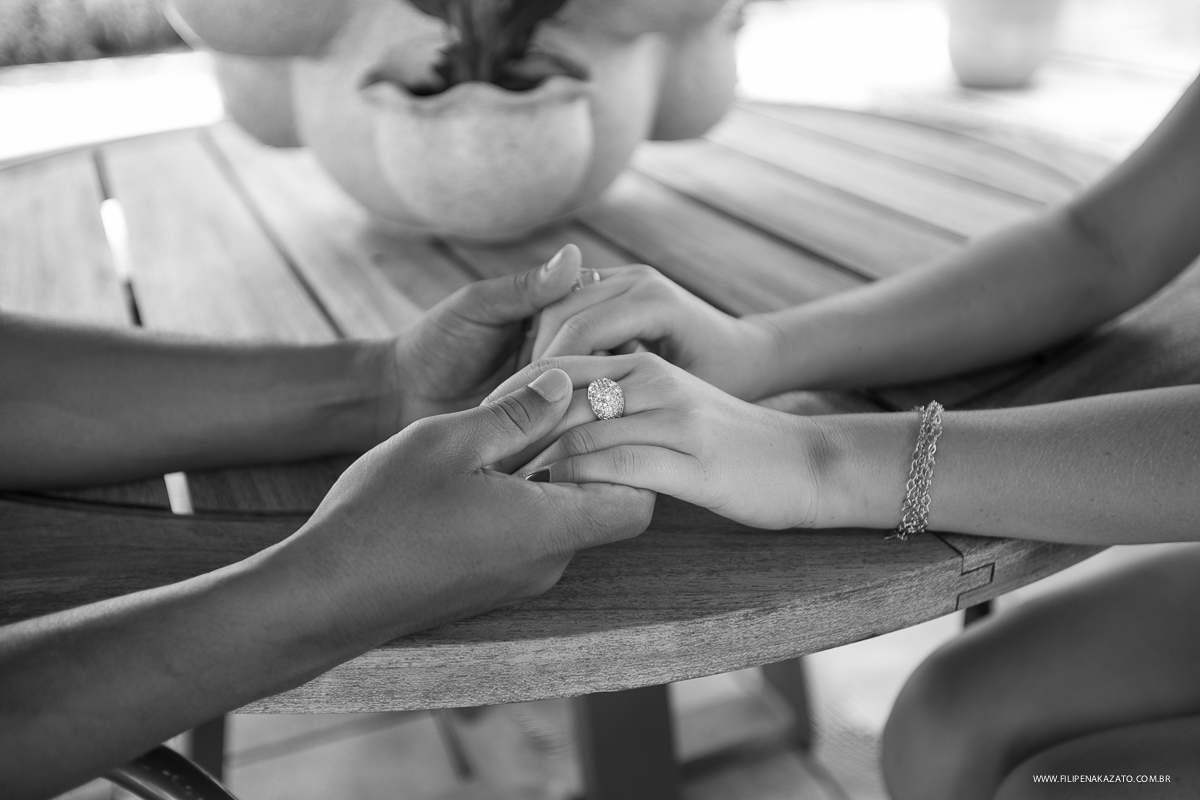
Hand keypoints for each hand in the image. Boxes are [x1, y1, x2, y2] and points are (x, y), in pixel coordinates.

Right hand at [271, 367, 654, 643]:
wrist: (326, 593)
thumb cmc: (384, 515)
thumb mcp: (450, 441)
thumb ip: (517, 412)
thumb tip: (563, 382)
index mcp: (548, 529)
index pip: (639, 501)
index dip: (632, 453)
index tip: (598, 411)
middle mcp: (546, 563)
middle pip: (603, 505)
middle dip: (589, 452)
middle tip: (555, 405)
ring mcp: (519, 579)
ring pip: (563, 516)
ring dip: (550, 471)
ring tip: (511, 427)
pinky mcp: (492, 583)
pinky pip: (531, 534)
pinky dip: (524, 496)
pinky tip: (483, 466)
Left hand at [384, 244, 584, 431]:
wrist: (404, 398)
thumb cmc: (436, 343)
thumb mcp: (480, 308)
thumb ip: (527, 288)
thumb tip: (574, 252)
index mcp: (558, 313)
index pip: (603, 315)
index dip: (592, 330)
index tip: (546, 350)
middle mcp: (571, 352)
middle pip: (613, 357)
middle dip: (591, 371)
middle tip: (547, 387)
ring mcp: (565, 391)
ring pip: (603, 393)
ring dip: (586, 401)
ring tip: (550, 409)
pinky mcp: (555, 427)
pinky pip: (581, 426)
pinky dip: (575, 426)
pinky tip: (561, 431)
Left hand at [488, 354, 823, 529]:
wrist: (804, 463)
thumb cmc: (729, 444)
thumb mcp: (671, 409)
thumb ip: (620, 407)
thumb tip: (558, 428)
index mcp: (644, 365)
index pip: (559, 364)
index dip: (511, 394)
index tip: (477, 427)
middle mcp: (655, 382)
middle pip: (559, 394)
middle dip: (512, 429)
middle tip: (476, 463)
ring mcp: (675, 419)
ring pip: (582, 431)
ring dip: (536, 463)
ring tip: (503, 490)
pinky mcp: (693, 462)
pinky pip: (617, 468)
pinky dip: (578, 486)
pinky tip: (557, 505)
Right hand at [530, 265, 782, 399]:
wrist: (751, 352)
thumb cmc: (728, 382)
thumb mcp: (685, 397)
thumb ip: (636, 406)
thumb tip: (583, 435)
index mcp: (655, 300)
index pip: (580, 330)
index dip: (549, 374)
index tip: (531, 415)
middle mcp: (637, 279)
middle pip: (559, 311)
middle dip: (536, 361)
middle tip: (516, 407)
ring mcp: (625, 276)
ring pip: (556, 306)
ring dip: (539, 351)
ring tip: (527, 398)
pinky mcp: (616, 285)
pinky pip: (569, 307)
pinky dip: (554, 341)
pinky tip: (547, 383)